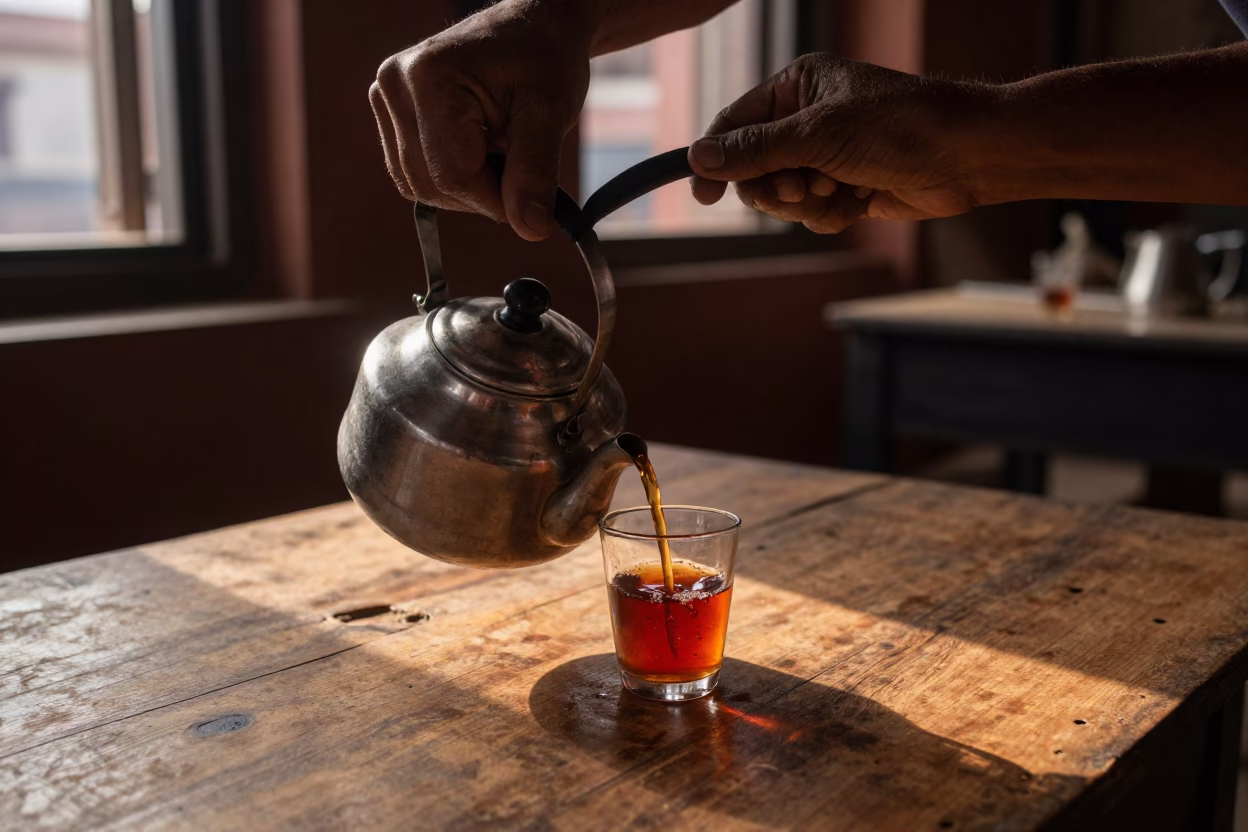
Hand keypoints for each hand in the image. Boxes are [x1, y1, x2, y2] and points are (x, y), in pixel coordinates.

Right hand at [370, 1, 593, 239]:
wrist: (532, 27)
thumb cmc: (542, 59)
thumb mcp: (549, 113)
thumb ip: (536, 172)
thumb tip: (531, 230)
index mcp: (430, 78)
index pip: (452, 175)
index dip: (496, 199)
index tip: (531, 194)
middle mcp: (394, 85)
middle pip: (431, 184)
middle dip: (481, 193)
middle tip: (519, 167)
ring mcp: (385, 98)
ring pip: (418, 185)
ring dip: (465, 187)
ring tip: (499, 151)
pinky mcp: (389, 112)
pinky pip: (413, 173)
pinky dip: (449, 178)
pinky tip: (477, 152)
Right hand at [687, 54, 988, 232]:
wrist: (965, 157)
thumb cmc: (900, 126)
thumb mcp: (818, 133)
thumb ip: (755, 149)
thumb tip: (699, 157)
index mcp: (797, 87)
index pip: (736, 124)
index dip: (717, 159)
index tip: (705, 194)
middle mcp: (807, 119)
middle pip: (754, 168)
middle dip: (776, 186)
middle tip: (802, 186)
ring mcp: (826, 155)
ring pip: (783, 197)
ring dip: (808, 201)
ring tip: (840, 186)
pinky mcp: (844, 187)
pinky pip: (812, 214)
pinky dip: (831, 212)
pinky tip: (859, 198)